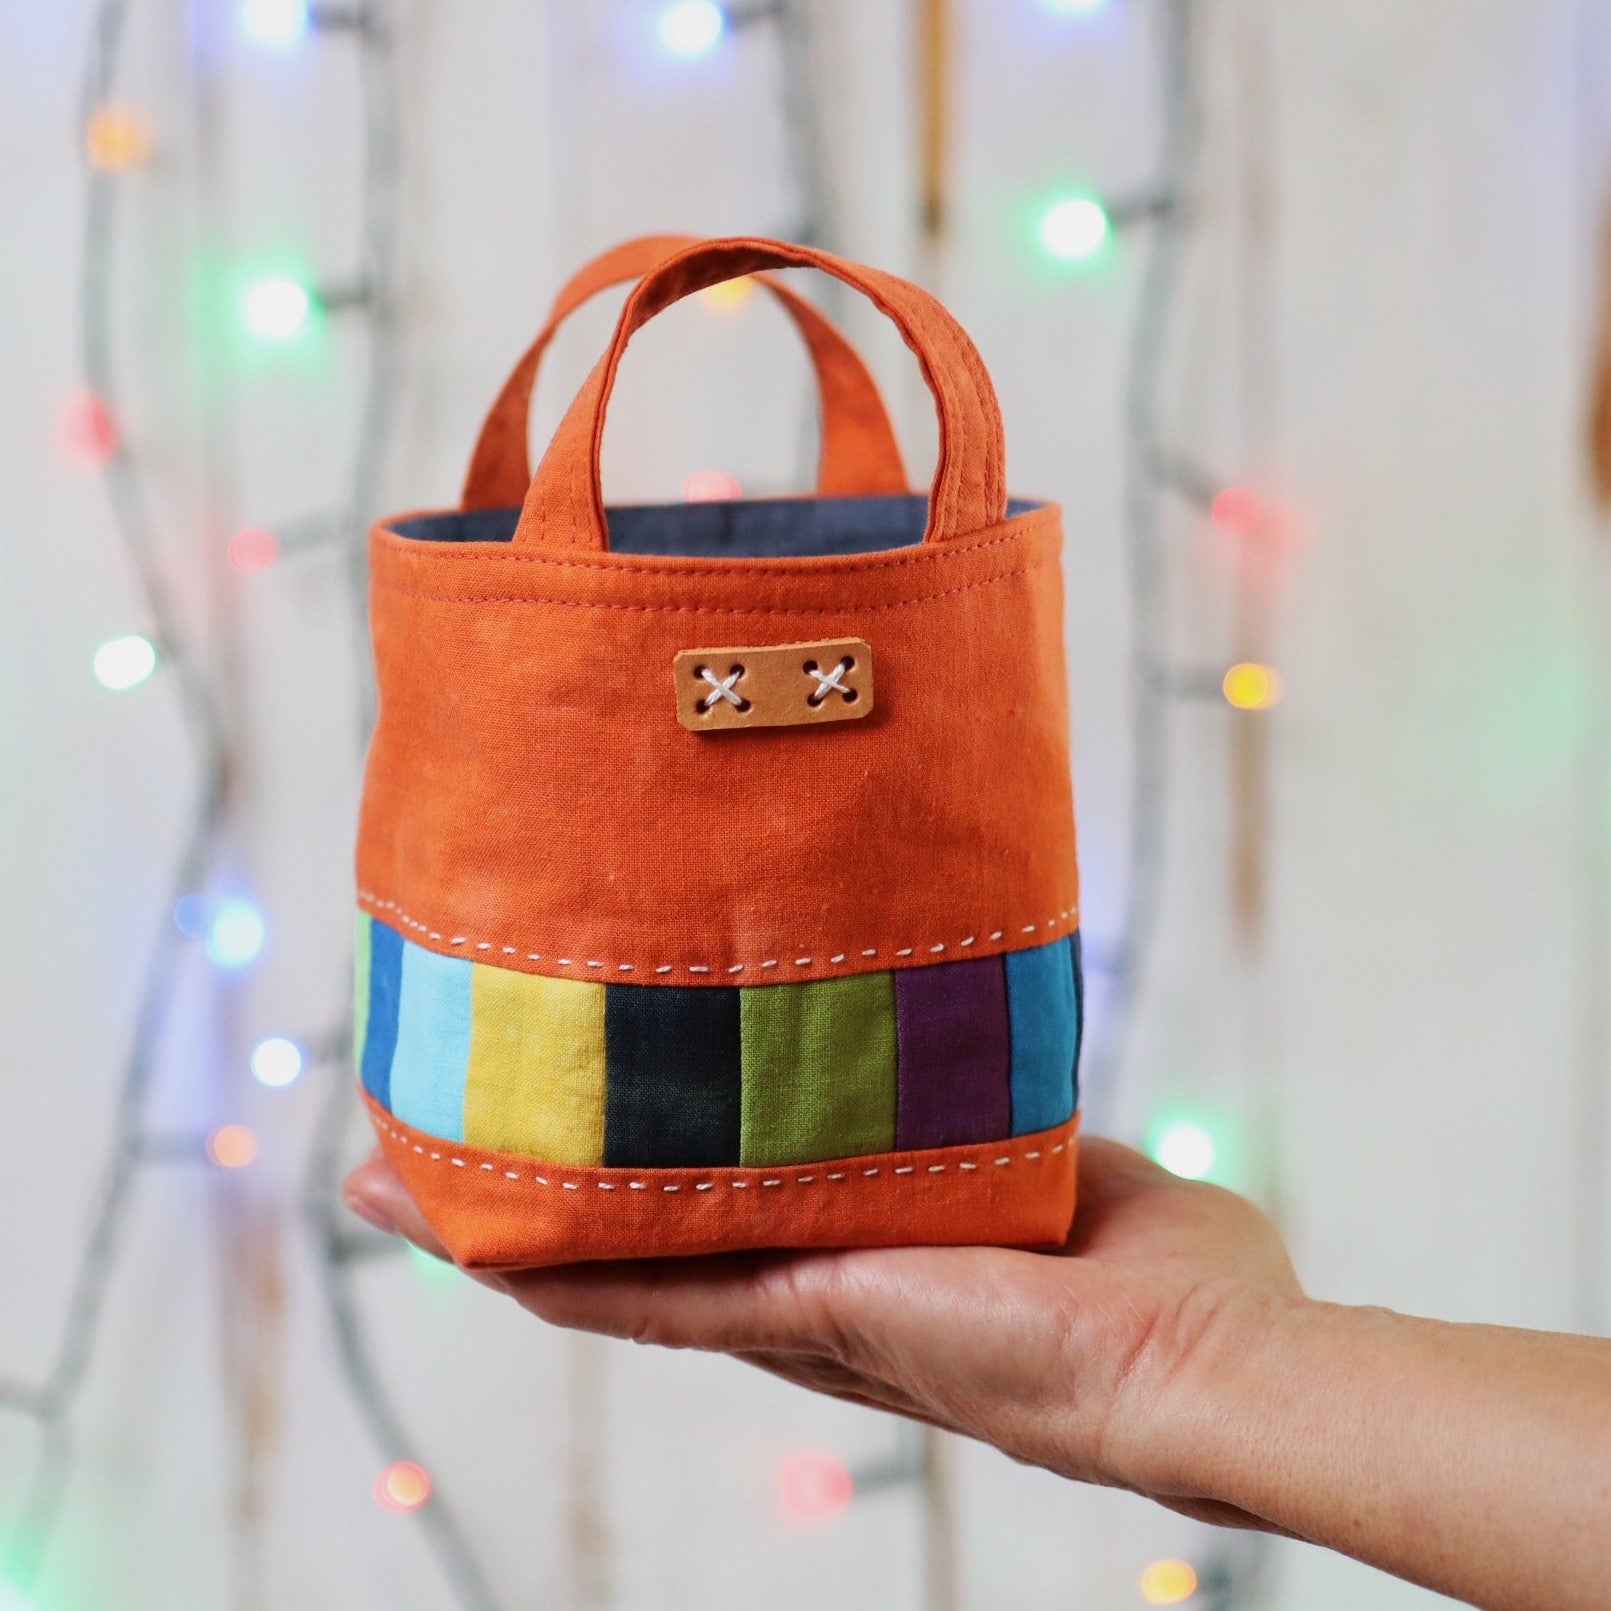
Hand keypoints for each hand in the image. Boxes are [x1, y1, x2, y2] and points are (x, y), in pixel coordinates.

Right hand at [344, 1137, 1304, 1528]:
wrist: (1213, 1365)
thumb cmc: (1171, 1278)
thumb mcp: (1058, 1164)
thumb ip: (996, 1128)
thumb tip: (984, 1061)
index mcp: (870, 1264)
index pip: (724, 1228)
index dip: (638, 1187)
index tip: (570, 1130)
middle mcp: (816, 1300)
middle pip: (643, 1253)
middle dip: (532, 1211)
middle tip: (418, 1163)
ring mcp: (807, 1314)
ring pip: (626, 1276)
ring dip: (511, 1236)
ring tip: (398, 1188)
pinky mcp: (818, 1313)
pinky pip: (667, 1294)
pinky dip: (569, 1270)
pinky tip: (477, 1238)